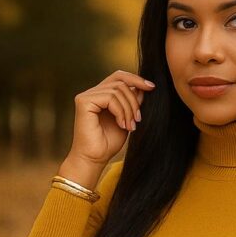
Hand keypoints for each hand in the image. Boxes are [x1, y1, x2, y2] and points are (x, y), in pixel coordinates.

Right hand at [59, 70, 155, 187]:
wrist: (95, 159)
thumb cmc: (108, 143)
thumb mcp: (127, 118)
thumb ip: (133, 102)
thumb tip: (143, 87)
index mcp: (101, 95)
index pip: (119, 77)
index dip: (136, 79)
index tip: (152, 88)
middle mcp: (92, 93)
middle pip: (121, 81)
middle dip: (134, 99)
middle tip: (138, 119)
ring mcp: (86, 96)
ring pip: (118, 90)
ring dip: (129, 109)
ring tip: (130, 126)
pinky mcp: (83, 101)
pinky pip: (110, 97)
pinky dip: (120, 111)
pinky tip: (122, 124)